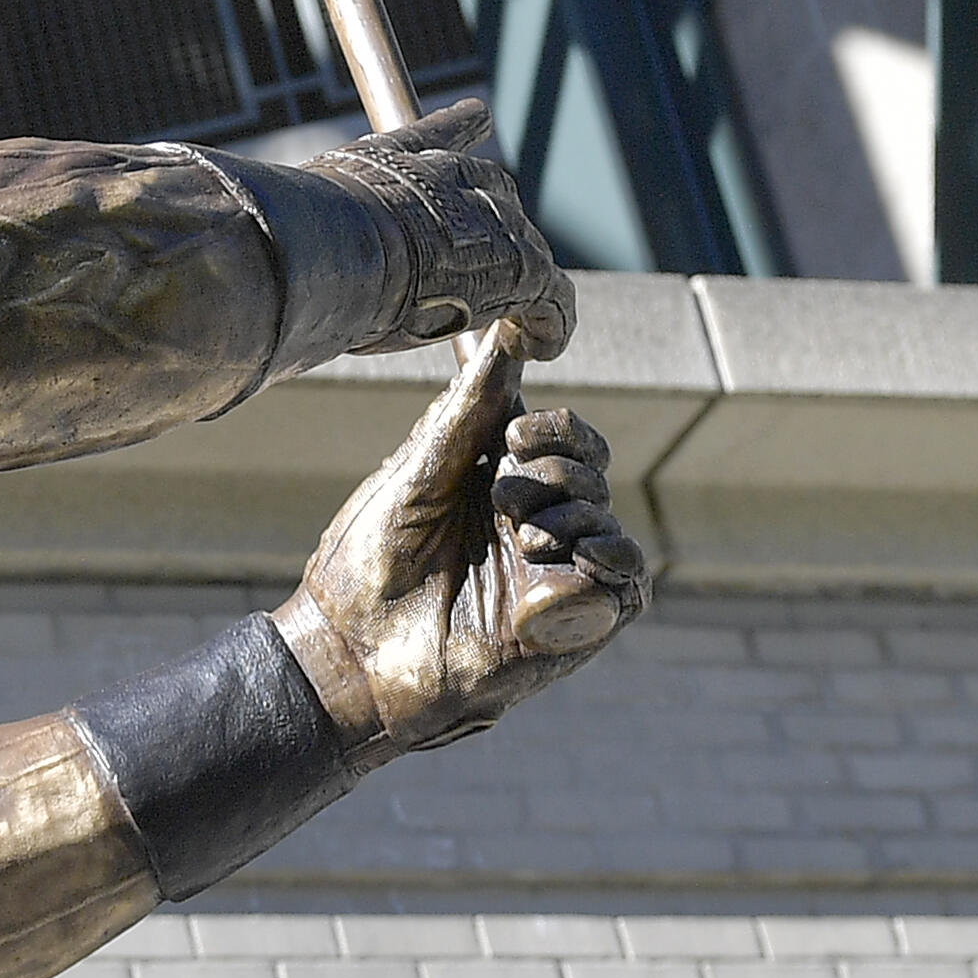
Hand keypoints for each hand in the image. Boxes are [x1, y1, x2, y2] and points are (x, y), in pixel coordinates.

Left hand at [271, 323, 646, 759]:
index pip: (565, 438)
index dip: (555, 428)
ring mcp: (555, 575)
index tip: (512, 433)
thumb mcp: (418, 472)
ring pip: (609, 527)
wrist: (352, 647)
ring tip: (517, 539)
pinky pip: (626, 588)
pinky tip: (562, 559)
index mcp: (498, 483)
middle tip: (503, 496)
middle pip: (593, 475)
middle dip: (560, 471)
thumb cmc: (369, 560)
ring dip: (571, 522)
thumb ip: (465, 409)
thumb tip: (500, 331)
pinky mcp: (573, 627)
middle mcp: (533, 524)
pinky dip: (605, 566)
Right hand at [307, 101, 575, 359]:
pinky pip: (554, 296)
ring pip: (522, 246)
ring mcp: (490, 219)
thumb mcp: (291, 223)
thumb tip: (213, 250)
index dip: (458, 127)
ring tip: (509, 326)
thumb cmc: (297, 243)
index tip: (479, 113)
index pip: (435, 137)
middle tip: (479, 272)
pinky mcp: (522, 264)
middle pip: (490, 191)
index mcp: (392, 164)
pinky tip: (540, 347)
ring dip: (515, 283)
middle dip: (490, 226)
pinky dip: (550, 324)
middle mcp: (449, 178)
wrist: (333, 249)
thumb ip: (289, 231)